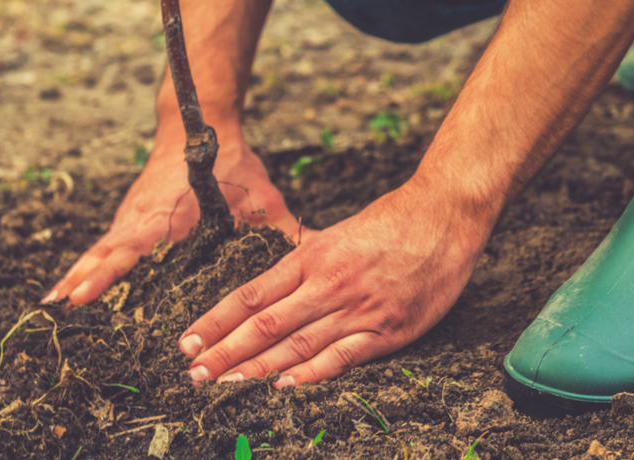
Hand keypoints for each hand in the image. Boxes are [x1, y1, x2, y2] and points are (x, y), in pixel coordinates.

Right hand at [43, 127, 308, 306]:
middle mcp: (143, 218)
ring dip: (78, 275)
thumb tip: (320, 255)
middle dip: (83, 281)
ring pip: (100, 250)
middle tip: (59, 312)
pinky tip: (73, 287)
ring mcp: (133, 216)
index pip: (133, 249)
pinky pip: (105, 244)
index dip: (107, 274)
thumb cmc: (233, 162)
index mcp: (170, 216)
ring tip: (53, 306)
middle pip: (106, 254)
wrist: (198, 122)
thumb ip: (286, 231)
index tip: (81, 296)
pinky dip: (88, 264)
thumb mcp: (263, 198)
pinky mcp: (131, 216)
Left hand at [176, 179, 491, 387]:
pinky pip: (343, 357)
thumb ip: (307, 261)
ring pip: (297, 345)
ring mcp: (358, 310)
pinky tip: (283, 386)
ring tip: (224, 384)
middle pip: (265, 325)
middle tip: (193, 374)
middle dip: (225, 352)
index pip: (251, 295)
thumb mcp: (339, 233)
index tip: (187, 341)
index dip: (217, 321)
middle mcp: (329, 284)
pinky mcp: (388, 331)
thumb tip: (273, 281)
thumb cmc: (393, 221)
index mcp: (312, 257)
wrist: (445, 216)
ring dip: (257, 368)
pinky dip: (311, 374)